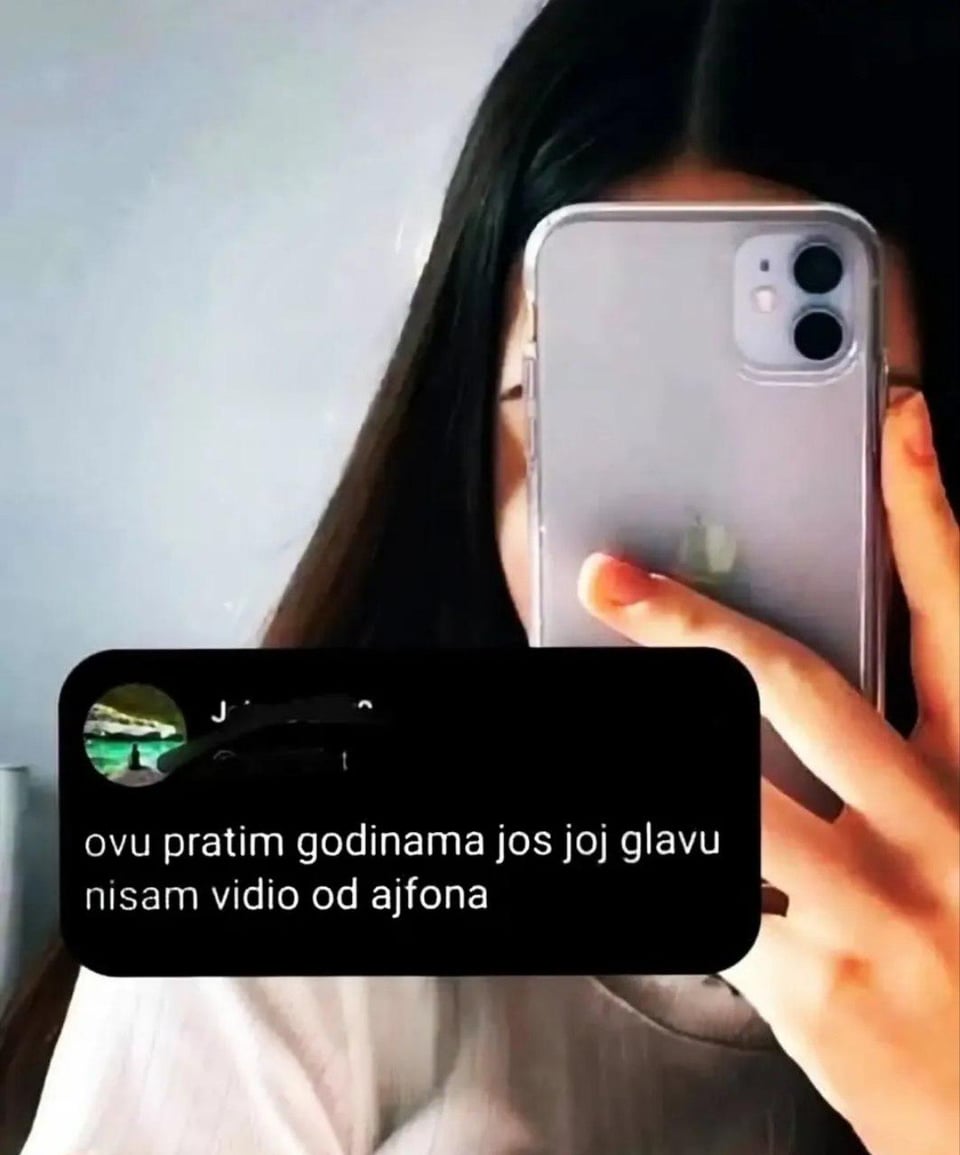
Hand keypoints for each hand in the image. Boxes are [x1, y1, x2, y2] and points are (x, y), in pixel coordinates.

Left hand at [577, 390, 959, 1154]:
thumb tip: (781, 681)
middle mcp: (937, 826)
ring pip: (727, 793)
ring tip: (576, 696)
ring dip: (641, 739)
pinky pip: (705, 899)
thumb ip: (913, 758)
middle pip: (801, 687)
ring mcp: (874, 906)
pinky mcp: (815, 983)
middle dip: (695, 622)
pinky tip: (604, 838)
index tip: (900, 421)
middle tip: (615, 579)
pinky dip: (652, 858)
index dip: (932, 512)